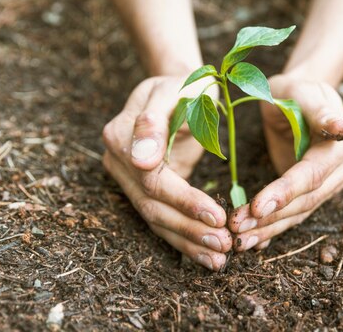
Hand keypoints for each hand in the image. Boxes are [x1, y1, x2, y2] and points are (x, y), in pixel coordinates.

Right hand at [102, 76, 231, 270]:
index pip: (152, 179)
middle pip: (152, 205)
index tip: (218, 215)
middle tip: (224, 245)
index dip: (184, 200)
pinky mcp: (144, 190)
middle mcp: (118, 160)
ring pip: (156, 219)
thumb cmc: (184, 85)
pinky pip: (162, 219)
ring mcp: (127, 178)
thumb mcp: (176, 91)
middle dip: (189, 228)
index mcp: (121, 135)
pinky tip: (207, 255)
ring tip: (219, 259)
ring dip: (188, 242)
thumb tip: (140, 160)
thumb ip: (155, 121)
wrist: (180, 88)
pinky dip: (185, 239)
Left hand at [229, 74, 342, 250]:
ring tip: (238, 241)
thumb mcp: (301, 92)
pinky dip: (272, 229)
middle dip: (271, 217)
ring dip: (268, 229)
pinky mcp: (312, 192)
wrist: (295, 98)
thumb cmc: (295, 90)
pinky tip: (252, 242)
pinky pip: (293, 214)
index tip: (256, 207)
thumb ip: (320, 110)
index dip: (285, 192)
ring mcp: (329, 184)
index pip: (312, 174)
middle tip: (236, 228)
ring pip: (299, 213)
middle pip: (306, 200)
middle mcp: (342, 169)